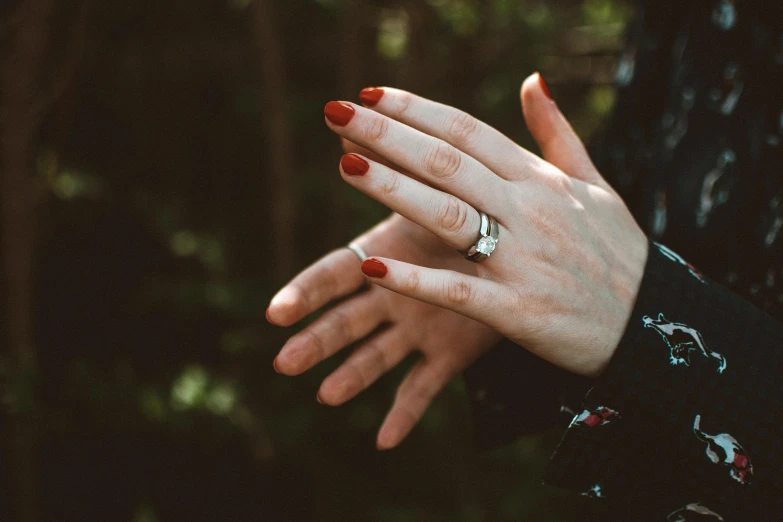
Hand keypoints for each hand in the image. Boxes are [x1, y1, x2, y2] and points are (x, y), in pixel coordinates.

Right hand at [267, 172, 500, 448]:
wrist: (523, 246)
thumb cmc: (473, 208)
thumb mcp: (441, 186)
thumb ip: (397, 160)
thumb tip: (352, 117)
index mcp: (388, 253)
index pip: (337, 272)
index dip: (307, 292)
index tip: (275, 313)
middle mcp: (394, 291)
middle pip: (346, 318)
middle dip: (316, 338)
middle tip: (282, 362)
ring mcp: (418, 324)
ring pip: (376, 356)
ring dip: (350, 376)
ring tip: (325, 397)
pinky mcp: (449, 351)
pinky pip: (424, 386)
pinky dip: (405, 412)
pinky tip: (385, 441)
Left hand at [323, 73, 648, 377]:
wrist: (654, 324)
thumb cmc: (618, 253)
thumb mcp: (595, 184)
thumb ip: (556, 133)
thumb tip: (532, 79)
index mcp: (541, 179)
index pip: (467, 131)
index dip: (417, 110)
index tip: (371, 94)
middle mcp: (529, 210)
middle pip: (448, 163)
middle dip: (388, 135)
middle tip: (336, 112)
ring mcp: (523, 260)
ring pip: (448, 215)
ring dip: (393, 188)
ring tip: (344, 164)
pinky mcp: (518, 310)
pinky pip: (458, 291)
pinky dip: (415, 281)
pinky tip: (372, 268)